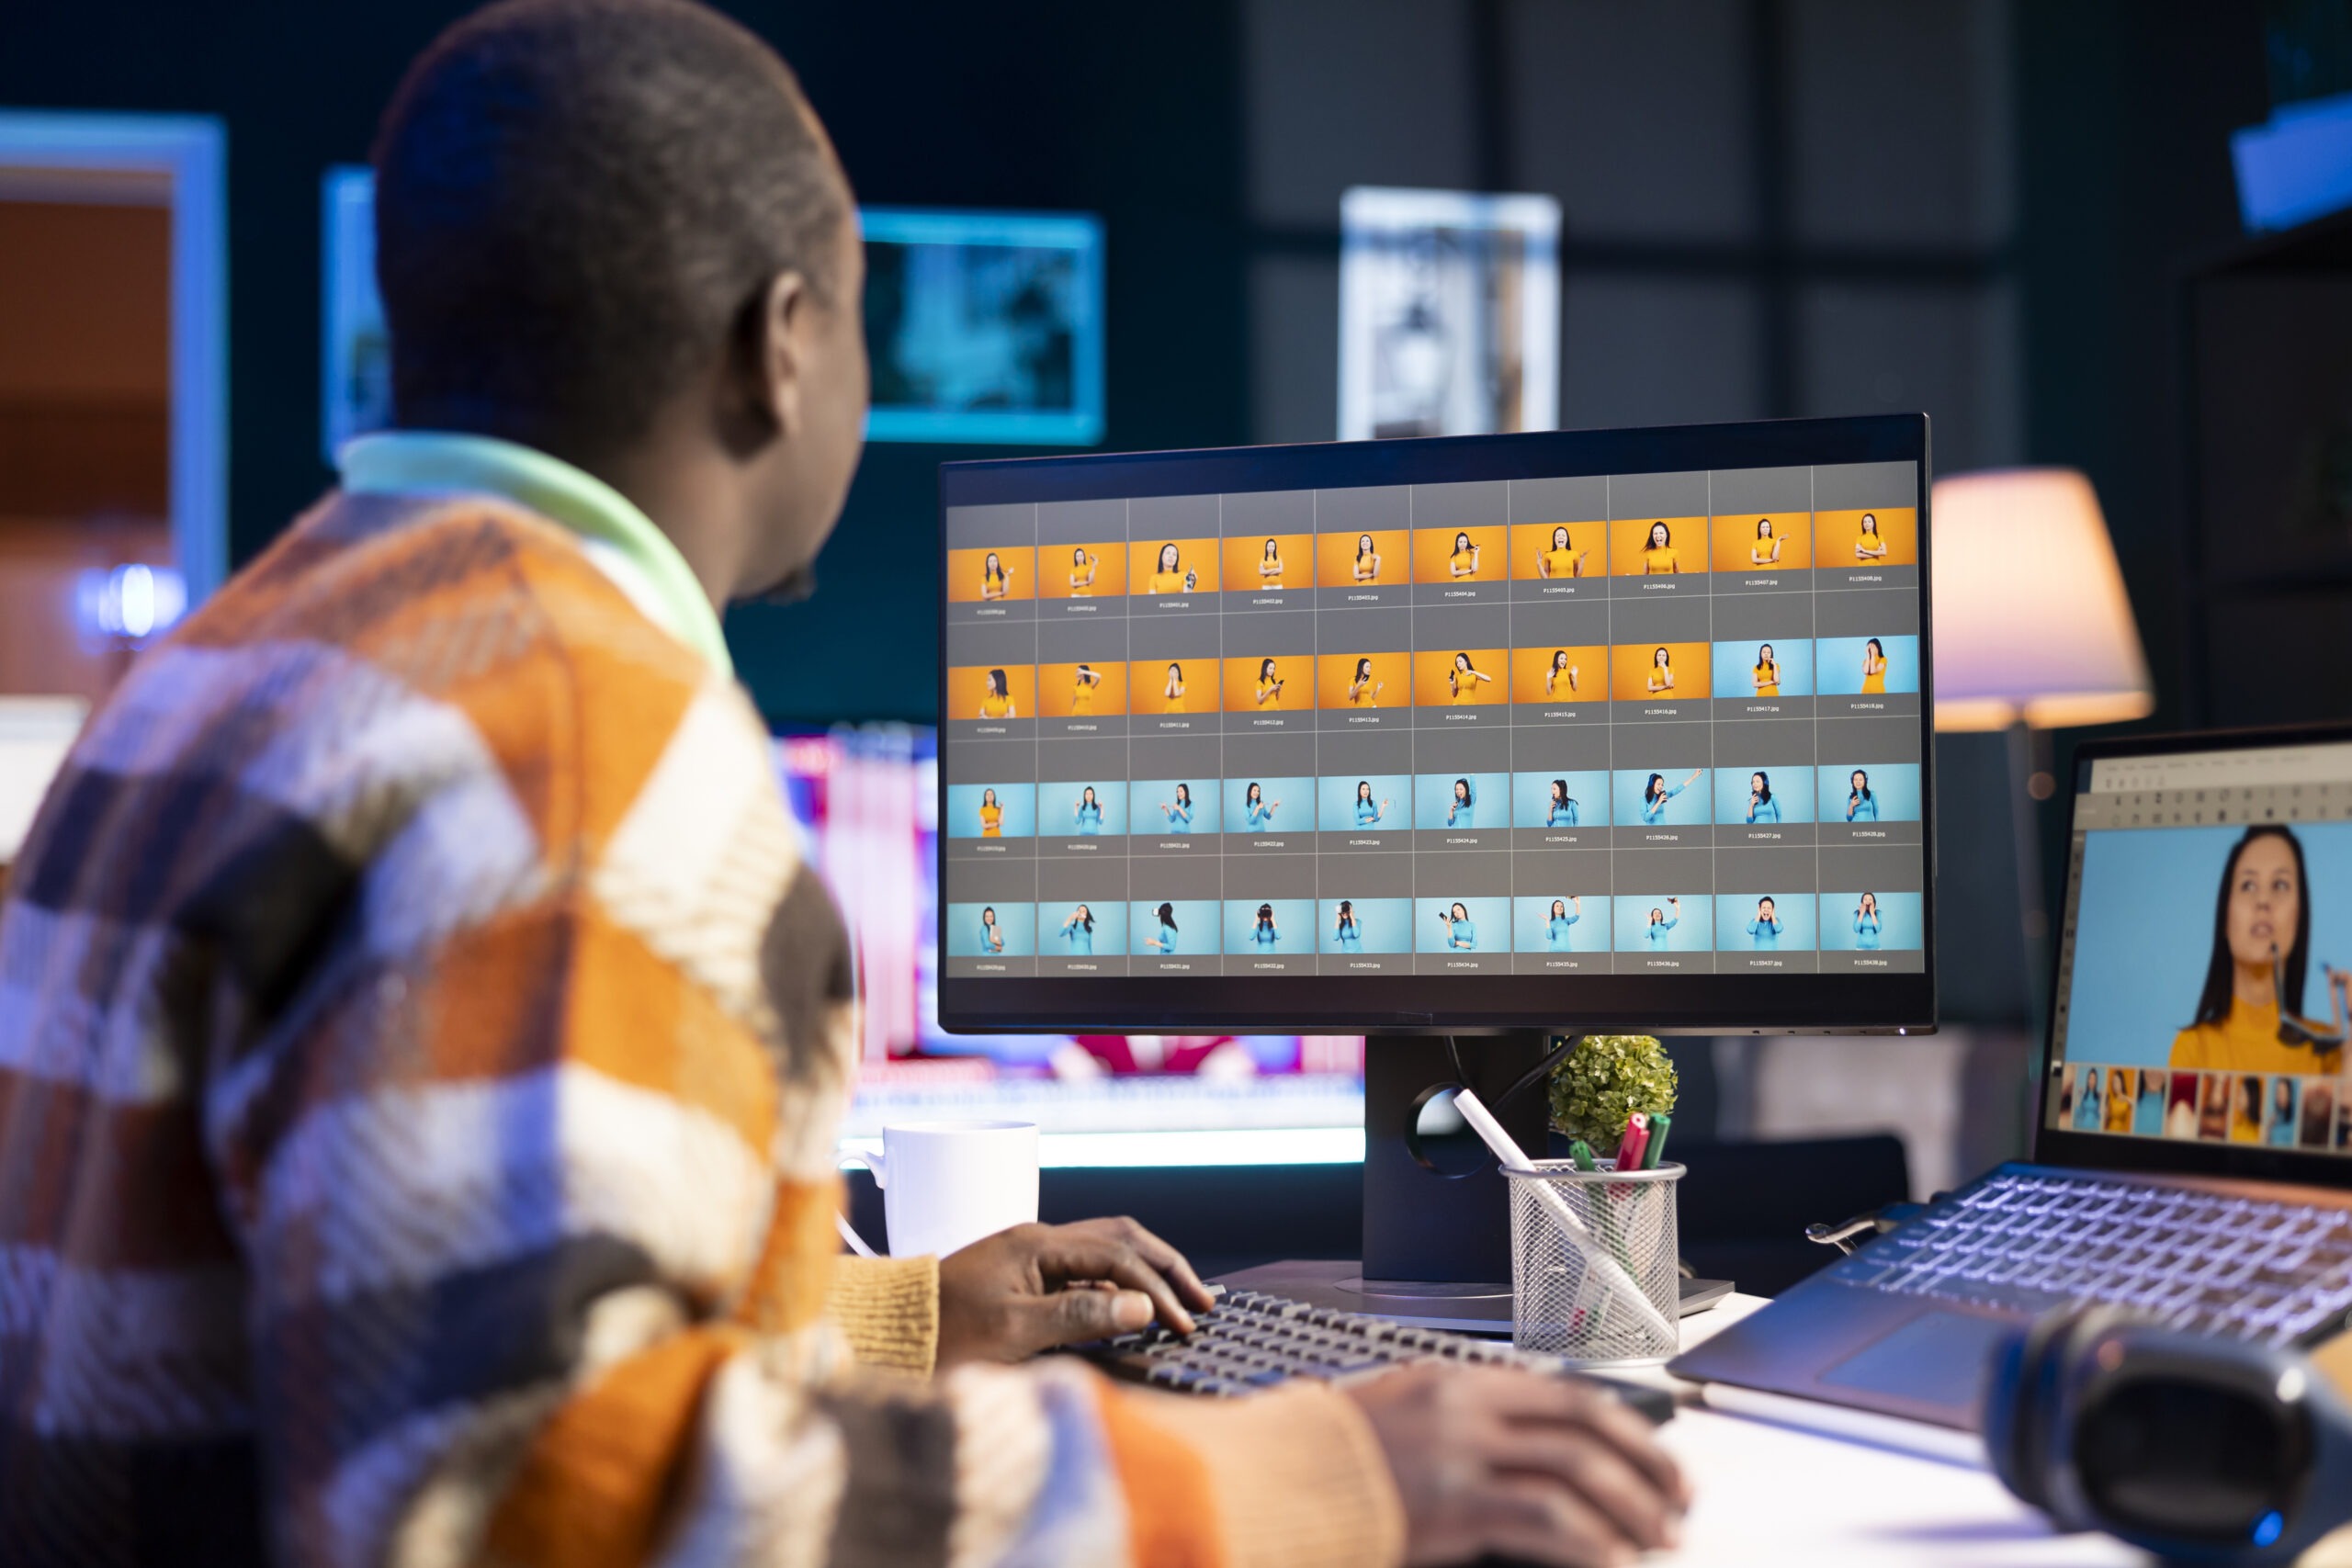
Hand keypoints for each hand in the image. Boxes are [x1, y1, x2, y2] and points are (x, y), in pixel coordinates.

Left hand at [934, 1218, 1214, 1367]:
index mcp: (1039, 1245)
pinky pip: (1086, 1266)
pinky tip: (1132, 1303)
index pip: (1118, 1256)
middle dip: (1166, 1266)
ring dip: (1147, 1268)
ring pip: (1106, 1246)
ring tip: (1180, 1296)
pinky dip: (1120, 1280)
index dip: (1157, 1289)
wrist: (892, 1332)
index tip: (1185, 1324)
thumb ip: (1081, 1315)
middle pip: (1121, 1237)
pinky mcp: (1025, 1274)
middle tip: (1204, 1300)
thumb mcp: (1015, 1331)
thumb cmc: (945, 1334)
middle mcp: (1039, 1240)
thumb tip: (1144, 1305)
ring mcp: (1032, 1255)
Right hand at [1344, 1364, 1688, 1566]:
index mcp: (1457, 1380)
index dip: (1626, 1426)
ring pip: (1577, 1470)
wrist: (1272, 1481)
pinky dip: (1590, 1542)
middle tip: (1678, 1500)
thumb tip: (1532, 1457)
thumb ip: (1463, 1426)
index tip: (1658, 1457)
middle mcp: (1467, 1407)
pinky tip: (1612, 1560)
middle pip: (1584, 1425)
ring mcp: (1460, 1453)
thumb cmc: (1329, 1462)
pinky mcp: (1454, 1504)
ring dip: (1630, 1508)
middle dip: (1646, 1464)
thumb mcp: (1400, 1419)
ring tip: (1657, 1538)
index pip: (1565, 1392)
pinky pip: (1546, 1520)